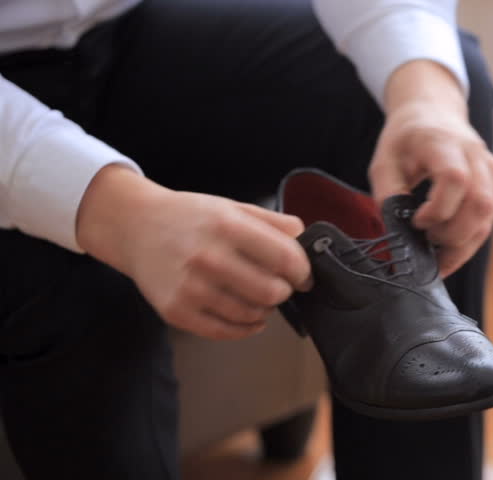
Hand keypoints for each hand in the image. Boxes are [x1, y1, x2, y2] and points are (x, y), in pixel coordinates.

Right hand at [77, 165, 311, 339]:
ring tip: (257, 295)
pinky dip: (246, 327)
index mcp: (228, 226)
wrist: (135, 227)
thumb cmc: (189, 218)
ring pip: (252, 314)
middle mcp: (208, 257)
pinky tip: (249, 316)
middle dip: (284, 291)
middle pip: (272, 291)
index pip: (285, 258)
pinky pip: (226, 331)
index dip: (303, 271)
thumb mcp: (233, 207)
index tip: (303, 275)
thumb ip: (274, 223)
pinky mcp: (177, 312)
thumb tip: (307, 239)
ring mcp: (190, 288)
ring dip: (264, 309)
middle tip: (279, 285)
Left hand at [370, 61, 492, 276]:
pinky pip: (488, 220)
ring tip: (435, 251)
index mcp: (443, 143)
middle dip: (452, 235)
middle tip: (426, 241)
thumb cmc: (406, 140)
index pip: (455, 179)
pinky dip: (469, 240)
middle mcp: (474, 154)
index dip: (438, 210)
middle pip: (480, 203)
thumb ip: (388, 195)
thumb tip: (400, 233)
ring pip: (488, 216)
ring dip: (462, 243)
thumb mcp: (384, 162)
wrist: (433, 113)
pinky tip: (447, 246)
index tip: (416, 221)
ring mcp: (489, 170)